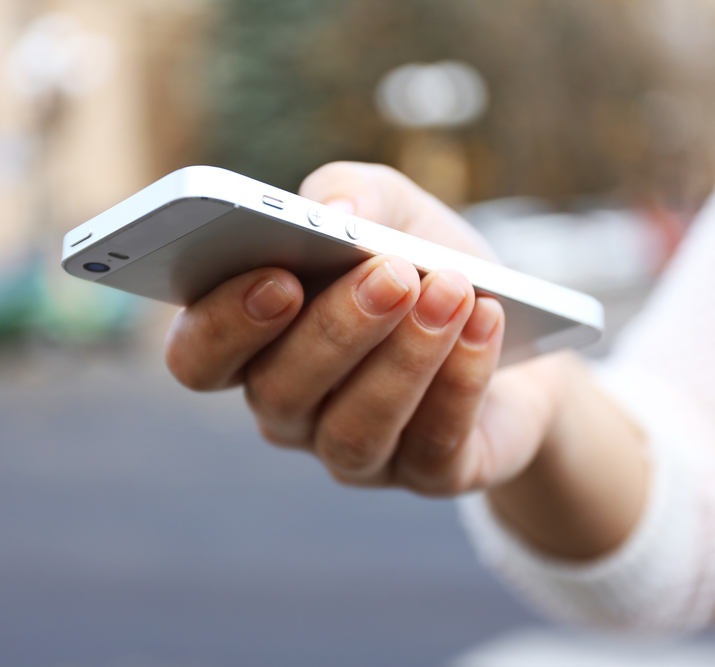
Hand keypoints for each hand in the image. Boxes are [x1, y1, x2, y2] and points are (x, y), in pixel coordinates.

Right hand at [166, 162, 647, 558]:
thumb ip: (349, 193)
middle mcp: (292, 409)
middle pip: (279, 392)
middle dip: (337, 329)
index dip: (225, 326)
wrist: (516, 319)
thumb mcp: (391, 207)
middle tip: (393, 272)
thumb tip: (334, 216)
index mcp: (256, 342)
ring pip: (355, 430)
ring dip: (405, 357)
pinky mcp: (429, 476)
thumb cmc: (425, 261)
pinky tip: (485, 321)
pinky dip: (462, 380)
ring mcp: (356, 454)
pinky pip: (433, 448)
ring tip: (453, 289)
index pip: (198, 357)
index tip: (278, 277)